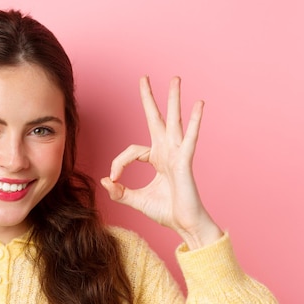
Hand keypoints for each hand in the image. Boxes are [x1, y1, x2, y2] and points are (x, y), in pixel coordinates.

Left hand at [100, 76, 221, 248]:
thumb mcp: (135, 200)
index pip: (131, 151)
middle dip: (149, 99)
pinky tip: (199, 104)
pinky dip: (195, 121)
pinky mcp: (185, 161)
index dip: (119, 163)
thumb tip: (104, 181)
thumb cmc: (165, 212)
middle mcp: (166, 152)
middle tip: (144, 78)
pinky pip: (190, 138)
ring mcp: (177, 154)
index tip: (114, 179)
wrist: (185, 225)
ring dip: (173, 99)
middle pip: (155, 119)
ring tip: (174, 79)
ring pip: (174, 121)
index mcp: (156, 159)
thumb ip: (119, 192)